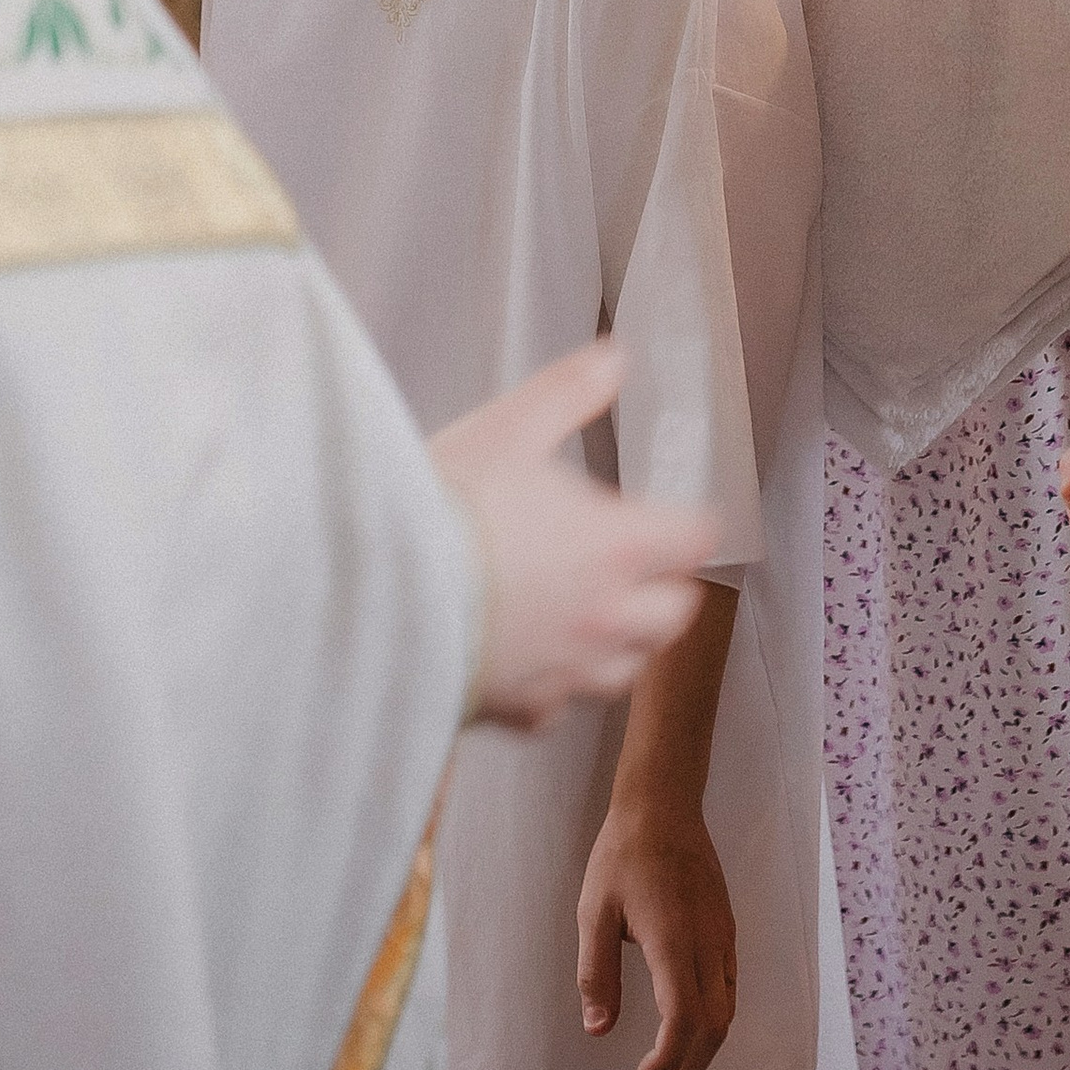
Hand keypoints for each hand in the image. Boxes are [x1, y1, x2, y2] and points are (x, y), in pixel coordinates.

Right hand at [430, 342, 714, 734]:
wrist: (373, 592)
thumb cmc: (446, 505)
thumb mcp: (507, 429)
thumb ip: (569, 393)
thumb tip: (616, 360)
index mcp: (617, 546)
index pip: (695, 540)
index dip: (690, 524)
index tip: (677, 515)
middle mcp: (606, 617)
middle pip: (675, 615)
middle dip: (664, 588)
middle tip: (637, 563)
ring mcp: (567, 672)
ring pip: (626, 669)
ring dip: (619, 641)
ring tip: (588, 613)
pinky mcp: (520, 709)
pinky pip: (558, 707)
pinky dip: (554, 684)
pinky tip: (527, 657)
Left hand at [577, 787, 737, 1069]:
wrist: (663, 806)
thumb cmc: (622, 855)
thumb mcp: (593, 912)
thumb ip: (595, 974)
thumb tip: (599, 1030)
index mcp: (673, 942)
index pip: (684, 1021)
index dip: (668, 1061)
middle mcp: (707, 945)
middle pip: (713, 1028)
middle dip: (688, 1069)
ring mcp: (723, 938)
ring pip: (727, 1012)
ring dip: (703, 1050)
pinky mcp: (726, 930)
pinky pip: (729, 989)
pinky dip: (713, 1022)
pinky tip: (688, 1028)